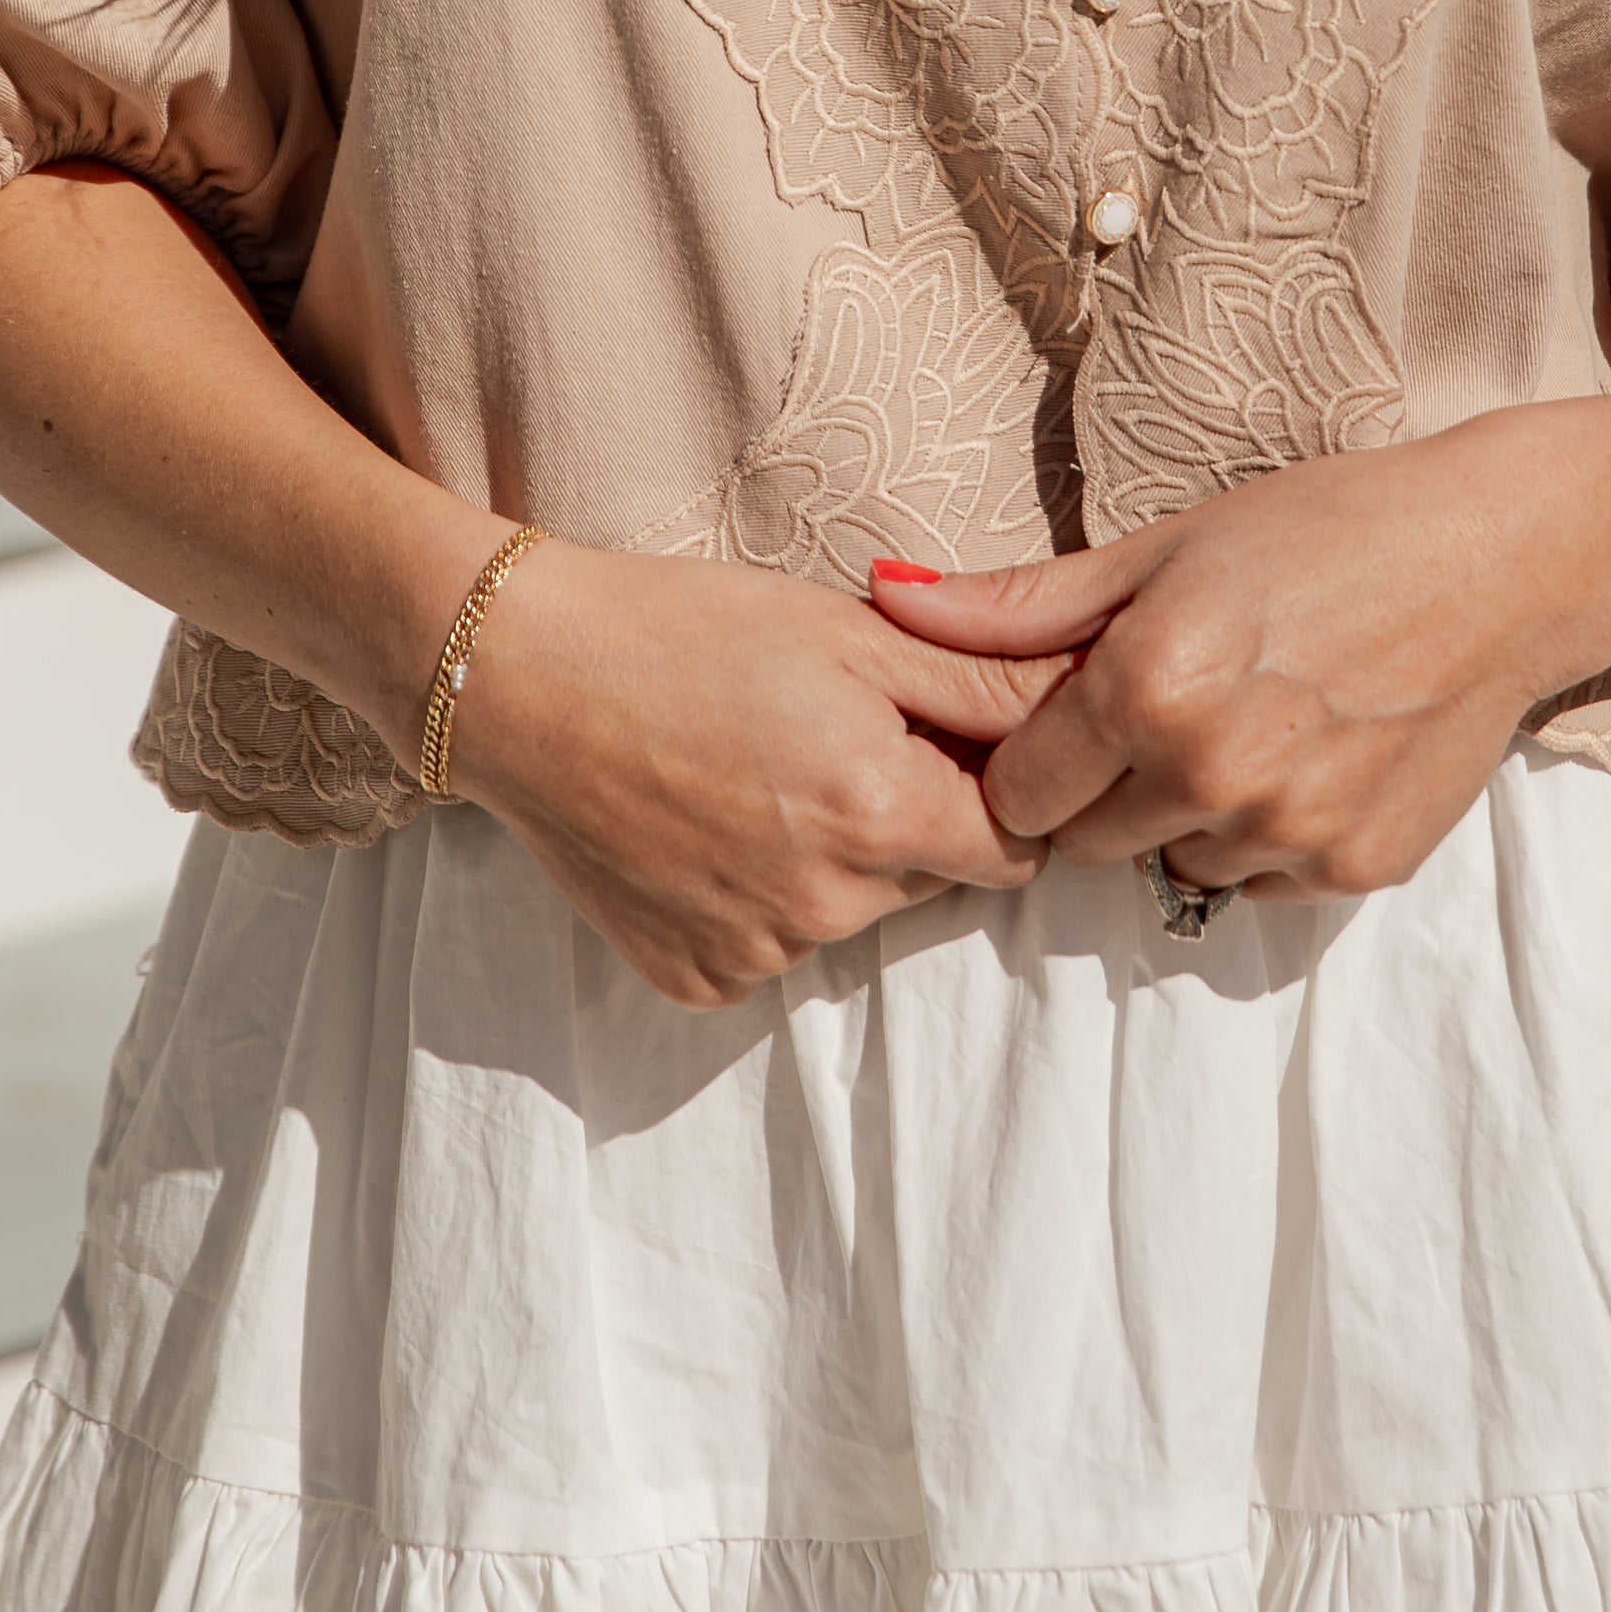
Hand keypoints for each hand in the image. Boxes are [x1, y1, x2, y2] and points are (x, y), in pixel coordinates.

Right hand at [444, 542, 1076, 1004]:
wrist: (524, 679)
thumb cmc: (691, 632)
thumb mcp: (852, 633)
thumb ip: (982, 685)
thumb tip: (1086, 706)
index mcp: (882, 815)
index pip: (1014, 850)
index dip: (996, 791)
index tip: (949, 743)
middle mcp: (828, 907)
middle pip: (931, 881)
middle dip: (912, 819)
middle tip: (832, 736)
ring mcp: (757, 954)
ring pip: (851, 915)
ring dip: (835, 857)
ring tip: (757, 767)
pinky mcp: (696, 979)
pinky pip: (772, 945)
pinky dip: (761, 895)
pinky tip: (709, 820)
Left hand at [866, 405, 1610, 904]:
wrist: (1501, 558)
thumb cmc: (1325, 528)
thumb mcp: (1164, 547)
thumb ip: (1020, 606)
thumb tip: (884, 595)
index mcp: (1147, 687)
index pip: (1018, 795)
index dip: (1039, 756)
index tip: (1079, 714)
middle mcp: (1212, 773)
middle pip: (1091, 841)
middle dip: (1111, 786)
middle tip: (1177, 704)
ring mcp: (1290, 829)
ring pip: (1181, 864)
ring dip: (1194, 813)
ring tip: (1258, 719)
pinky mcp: (1357, 868)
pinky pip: (1267, 880)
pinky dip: (1275, 832)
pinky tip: (1317, 751)